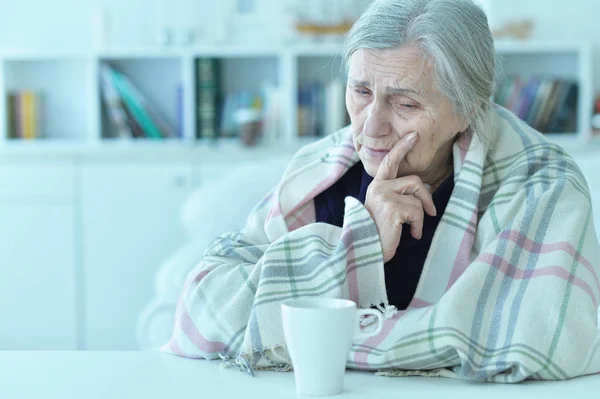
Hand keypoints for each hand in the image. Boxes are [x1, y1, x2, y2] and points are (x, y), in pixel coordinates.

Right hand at [364, 132, 436, 262]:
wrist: (365, 251)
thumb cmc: (378, 233)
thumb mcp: (387, 210)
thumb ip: (398, 196)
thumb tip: (424, 191)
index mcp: (376, 186)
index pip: (390, 162)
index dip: (402, 148)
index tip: (414, 135)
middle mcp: (378, 187)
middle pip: (414, 181)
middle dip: (426, 198)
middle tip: (430, 213)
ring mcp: (383, 196)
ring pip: (418, 198)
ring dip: (420, 216)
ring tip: (411, 229)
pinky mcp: (391, 208)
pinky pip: (417, 211)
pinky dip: (418, 226)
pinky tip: (409, 234)